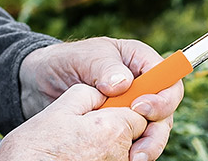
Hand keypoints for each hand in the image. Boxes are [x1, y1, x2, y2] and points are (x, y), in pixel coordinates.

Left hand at [18, 38, 181, 160]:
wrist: (40, 83)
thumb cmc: (64, 61)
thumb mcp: (83, 58)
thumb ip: (104, 67)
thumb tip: (123, 84)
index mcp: (139, 61)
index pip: (167, 80)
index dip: (162, 97)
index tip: (140, 108)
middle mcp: (142, 86)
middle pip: (166, 112)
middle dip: (156, 131)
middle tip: (138, 147)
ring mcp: (133, 108)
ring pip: (154, 131)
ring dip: (147, 147)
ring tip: (131, 159)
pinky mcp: (121, 126)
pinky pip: (135, 142)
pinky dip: (131, 152)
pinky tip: (121, 159)